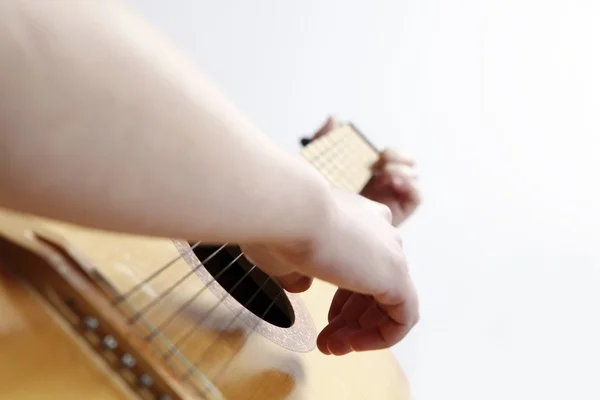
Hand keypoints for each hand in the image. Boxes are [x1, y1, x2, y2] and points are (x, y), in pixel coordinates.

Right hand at [241, 188, 418, 354]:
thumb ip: (297, 270)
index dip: (344, 297)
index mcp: (356, 216)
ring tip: (332, 348)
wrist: (288, 209)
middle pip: (374, 284)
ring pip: (388, 301)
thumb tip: (302, 285)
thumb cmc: (277, 225)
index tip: (326, 318)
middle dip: (350, 319)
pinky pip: (403, 316)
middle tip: (326, 341)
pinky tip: (353, 345)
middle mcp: (378, 229)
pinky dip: (381, 336)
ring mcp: (391, 252)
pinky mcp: (398, 275)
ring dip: (361, 331)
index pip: (360, 261)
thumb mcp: (283, 252)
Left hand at [313, 117, 422, 226]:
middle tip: (381, 161)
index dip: (392, 152)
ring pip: (413, 176)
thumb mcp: (320, 166)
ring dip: (402, 170)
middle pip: (408, 163)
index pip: (394, 156)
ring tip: (384, 173)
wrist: (319, 225)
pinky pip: (416, 196)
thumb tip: (334, 118)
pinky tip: (393, 182)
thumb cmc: (322, 198)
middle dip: (398, 158)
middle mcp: (386, 184)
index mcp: (372, 172)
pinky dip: (410, 186)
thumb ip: (325, 140)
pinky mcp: (400, 211)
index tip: (378, 153)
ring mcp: (394, 197)